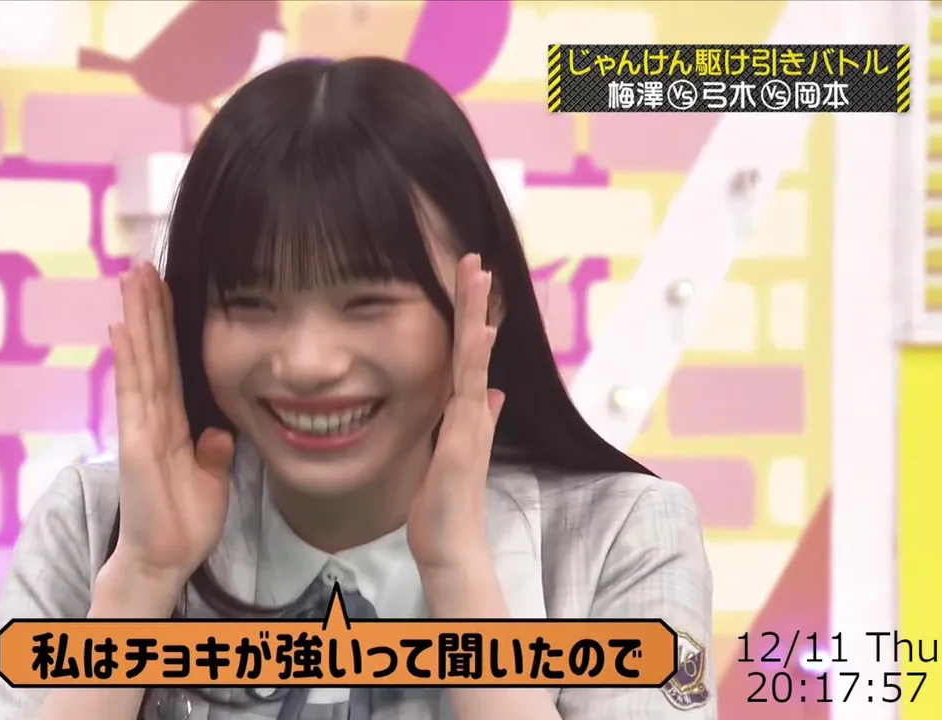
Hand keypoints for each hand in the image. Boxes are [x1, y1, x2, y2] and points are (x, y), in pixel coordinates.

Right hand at [101, 263, 234, 592]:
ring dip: (136, 319)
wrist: (166, 559)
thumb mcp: (212, 478)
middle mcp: (151, 416)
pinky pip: (133, 393)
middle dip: (147, 308)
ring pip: (140, 361)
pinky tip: (122, 328)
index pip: (169, 363)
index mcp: (172, 422)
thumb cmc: (186, 521)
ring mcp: (140, 426)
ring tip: (131, 279)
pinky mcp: (136, 442)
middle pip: (151, 351)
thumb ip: (213, 451)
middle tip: (141, 264)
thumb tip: (220, 433)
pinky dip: (129, 359)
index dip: (166, 325)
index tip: (164, 287)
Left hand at [406, 254, 504, 573]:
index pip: (466, 352)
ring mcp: (471, 423)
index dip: (468, 314)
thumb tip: (495, 392)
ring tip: (480, 279)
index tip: (468, 276)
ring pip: (474, 362)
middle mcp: (473, 410)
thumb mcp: (455, 450)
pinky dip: (476, 363)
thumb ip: (478, 420)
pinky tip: (478, 335)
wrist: (450, 543)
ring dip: (477, 319)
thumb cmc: (446, 501)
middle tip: (474, 258)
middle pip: (473, 346)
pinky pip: (469, 395)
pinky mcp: (463, 441)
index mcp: (466, 409)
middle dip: (473, 302)